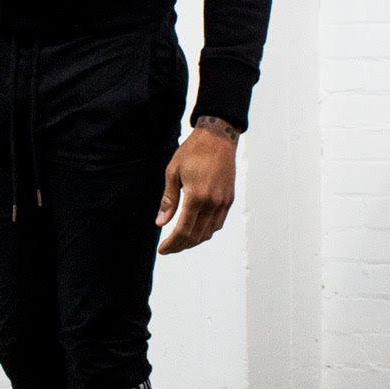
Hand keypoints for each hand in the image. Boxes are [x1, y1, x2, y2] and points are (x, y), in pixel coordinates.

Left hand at [155, 119, 238, 254]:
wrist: (218, 138)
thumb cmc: (193, 151)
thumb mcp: (173, 172)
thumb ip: (168, 200)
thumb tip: (160, 222)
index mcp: (197, 196)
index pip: (183, 230)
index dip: (172, 244)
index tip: (162, 249)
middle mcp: (213, 202)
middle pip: (197, 236)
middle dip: (181, 246)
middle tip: (169, 248)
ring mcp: (223, 202)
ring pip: (209, 232)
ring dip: (194, 240)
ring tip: (180, 241)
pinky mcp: (229, 199)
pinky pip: (218, 223)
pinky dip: (206, 231)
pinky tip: (196, 229)